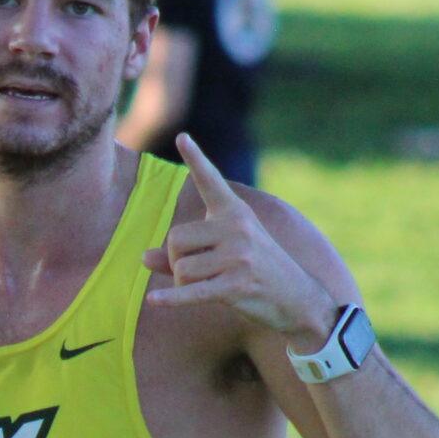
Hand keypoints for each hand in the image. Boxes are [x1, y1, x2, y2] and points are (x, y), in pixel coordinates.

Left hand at [144, 137, 335, 346]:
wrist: (296, 298)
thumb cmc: (255, 271)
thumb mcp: (225, 252)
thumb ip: (183, 253)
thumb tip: (142, 257)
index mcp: (234, 212)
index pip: (210, 181)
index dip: (195, 159)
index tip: (181, 137)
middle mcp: (236, 228)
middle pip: (175, 240)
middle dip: (176, 261)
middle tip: (199, 272)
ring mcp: (238, 257)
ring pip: (181, 269)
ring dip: (182, 284)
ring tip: (207, 286)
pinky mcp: (236, 286)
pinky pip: (192, 292)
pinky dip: (171, 299)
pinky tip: (154, 300)